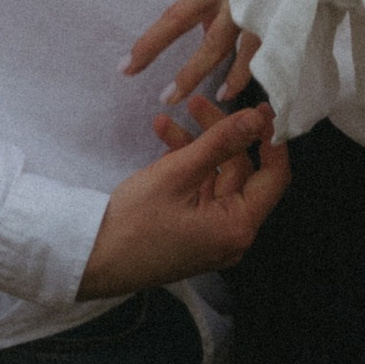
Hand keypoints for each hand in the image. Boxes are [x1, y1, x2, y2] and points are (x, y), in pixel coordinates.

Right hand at [77, 93, 288, 295]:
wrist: (90, 259)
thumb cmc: (132, 224)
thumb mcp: (177, 174)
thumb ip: (220, 142)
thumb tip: (256, 119)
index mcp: (237, 227)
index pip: (274, 177)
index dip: (270, 140)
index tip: (259, 110)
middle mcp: (231, 235)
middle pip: (240, 173)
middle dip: (219, 136)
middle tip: (196, 104)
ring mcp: (211, 235)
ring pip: (216, 179)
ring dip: (195, 147)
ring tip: (165, 121)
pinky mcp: (192, 232)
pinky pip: (199, 192)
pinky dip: (185, 167)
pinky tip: (162, 140)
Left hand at [125, 0, 256, 108]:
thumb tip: (207, 10)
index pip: (176, 16)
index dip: (152, 42)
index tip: (127, 66)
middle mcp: (236, 1)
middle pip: (207, 44)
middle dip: (186, 74)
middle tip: (165, 98)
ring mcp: (263, 14)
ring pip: (239, 55)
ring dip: (226, 80)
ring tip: (215, 99)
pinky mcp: (286, 23)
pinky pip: (266, 56)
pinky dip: (251, 74)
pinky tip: (237, 91)